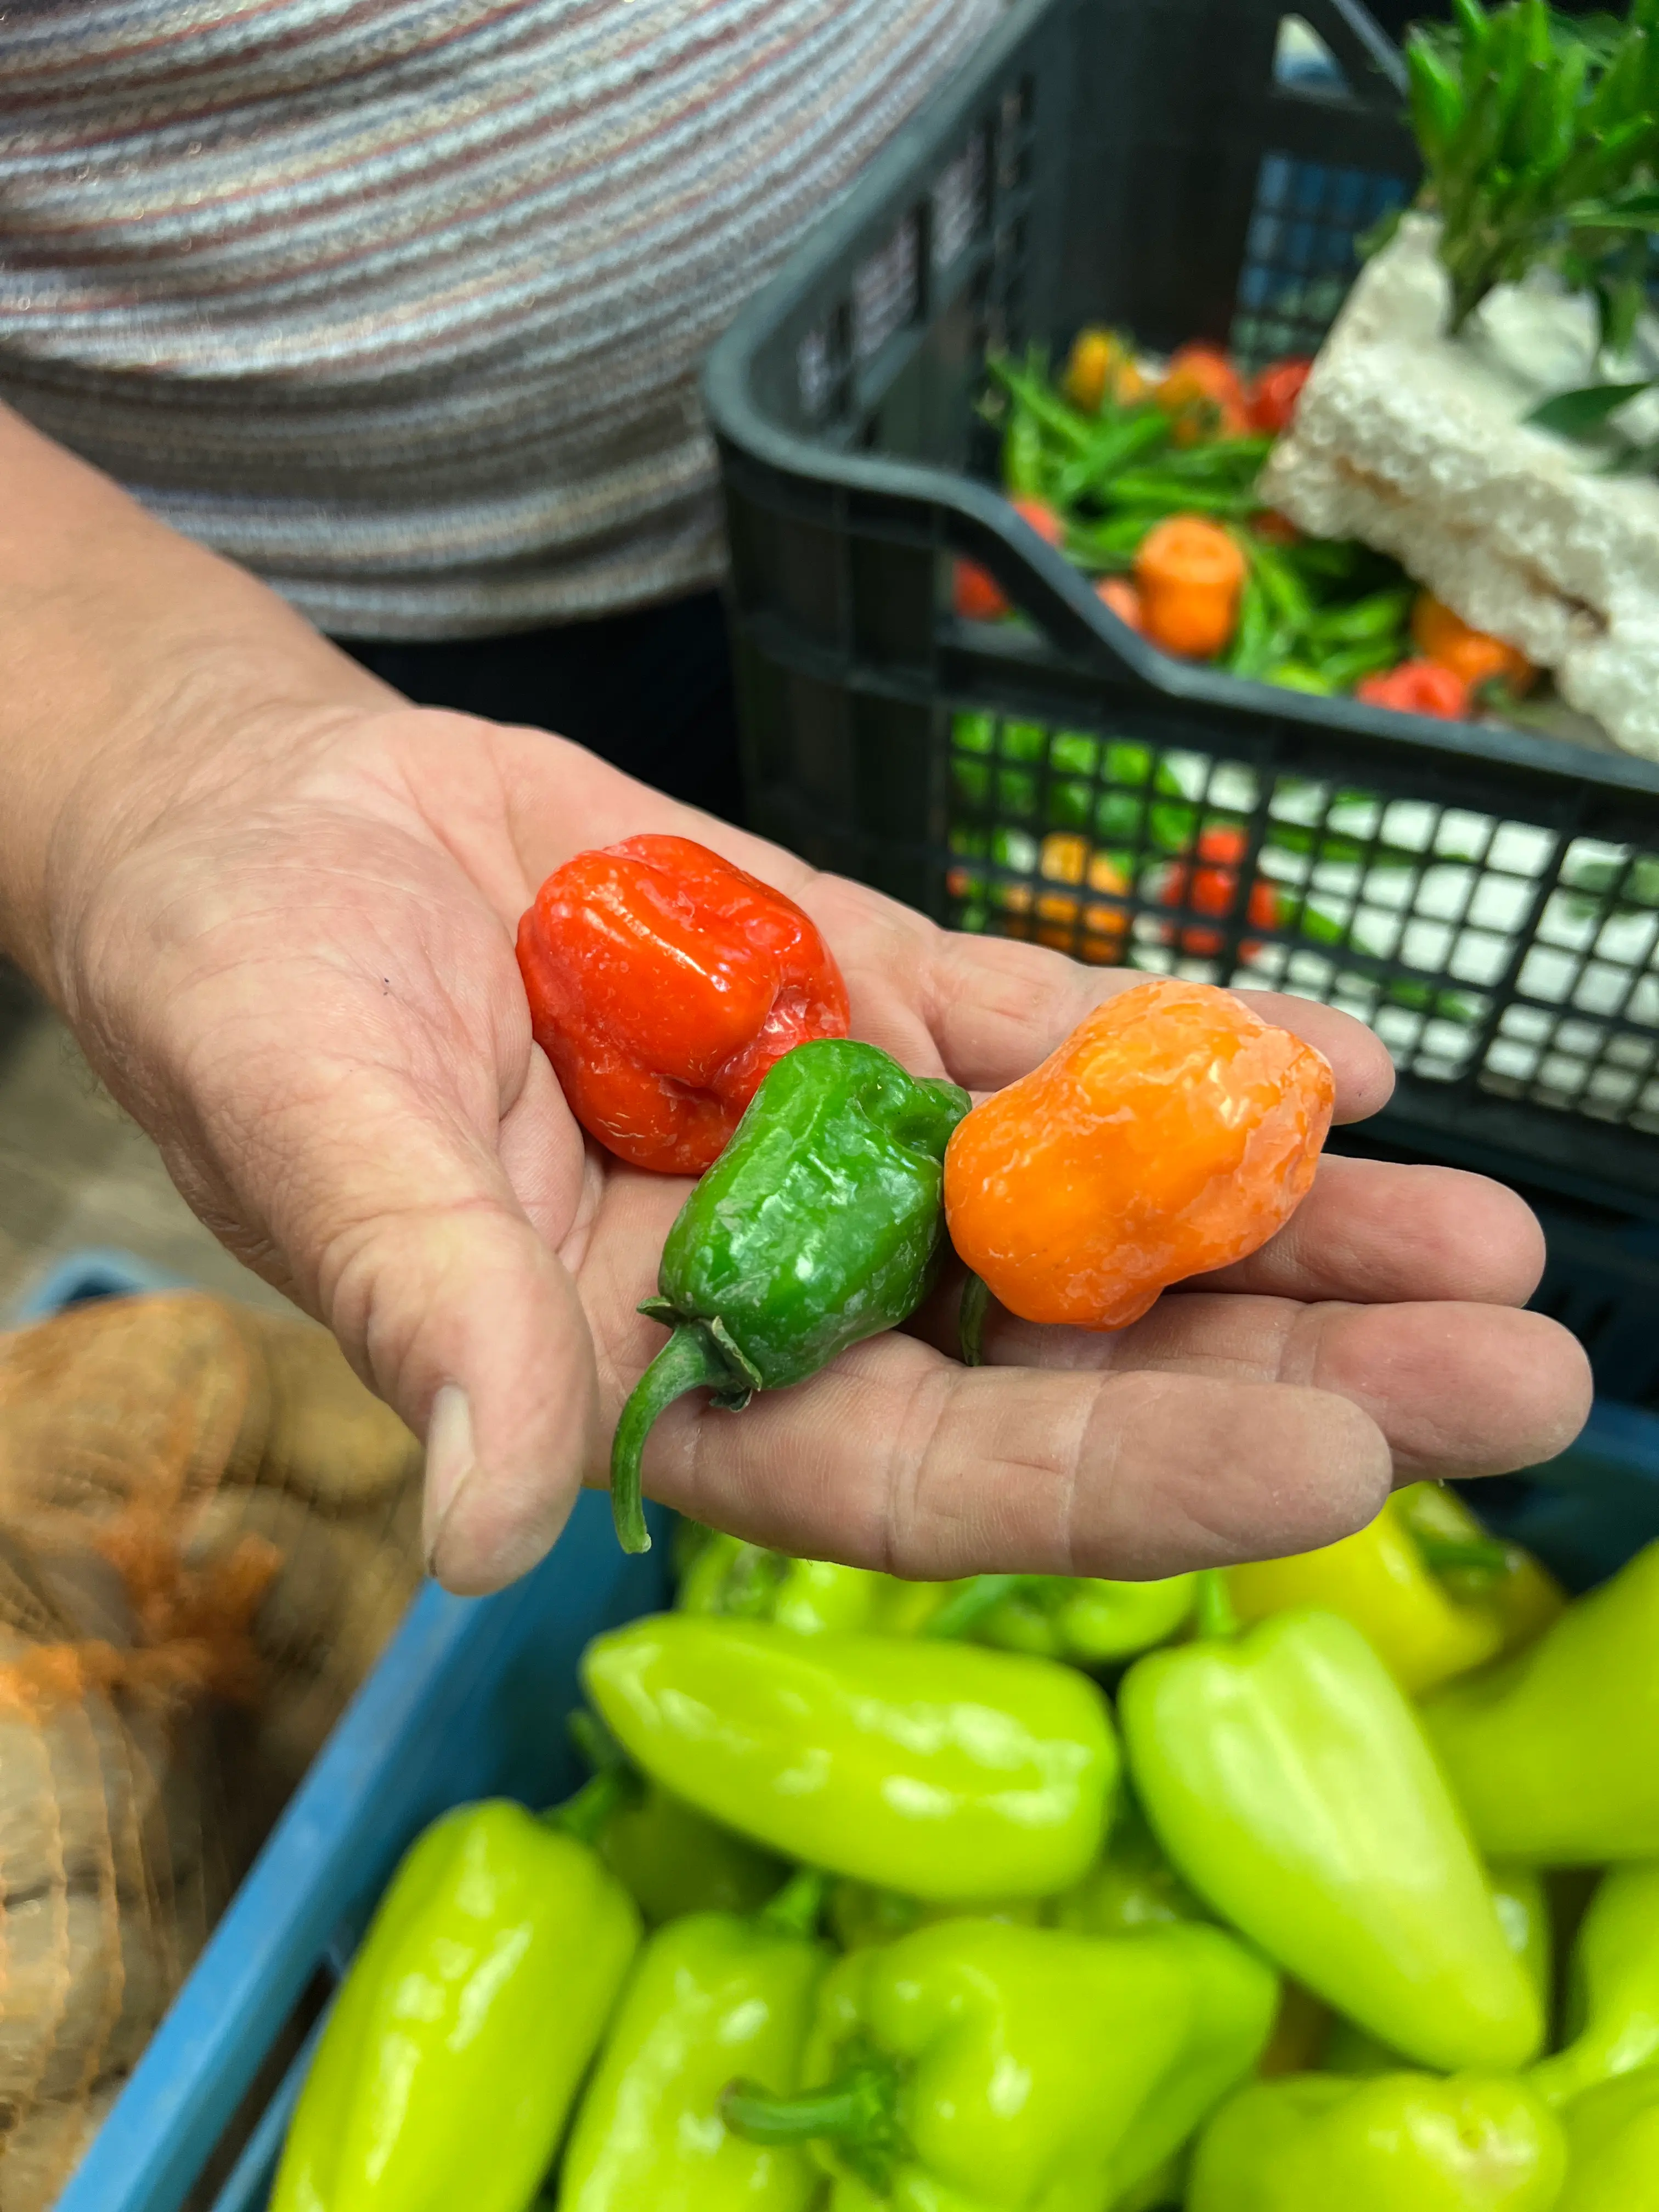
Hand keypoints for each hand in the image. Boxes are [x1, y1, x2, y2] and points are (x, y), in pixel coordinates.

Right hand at [53, 704, 1590, 1593]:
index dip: (1116, 1481)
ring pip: (1090, 1203)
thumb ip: (426, 1313)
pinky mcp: (864, 996)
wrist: (272, 818)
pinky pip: (1041, 1031)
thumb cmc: (244, 996)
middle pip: (1062, 1358)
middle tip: (1521, 1369)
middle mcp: (789, 1285)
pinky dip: (1181, 1044)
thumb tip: (486, 1520)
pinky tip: (1345, 1060)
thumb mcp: (316, 1137)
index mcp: (662, 1381)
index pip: (916, 1473)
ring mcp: (844, 1137)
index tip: (1333, 1464)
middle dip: (1285, 1365)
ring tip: (1493, 1231)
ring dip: (1285, 1215)